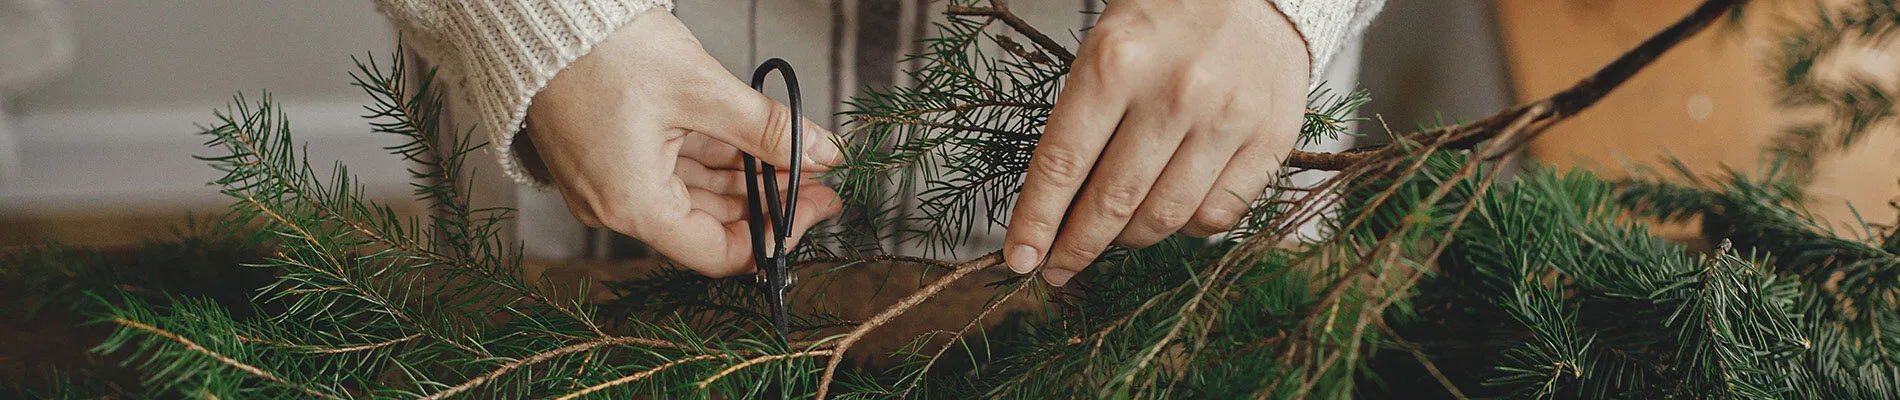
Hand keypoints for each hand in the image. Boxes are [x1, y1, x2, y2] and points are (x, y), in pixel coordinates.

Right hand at [526, 9, 843, 276]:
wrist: (537, 15)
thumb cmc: (602, 51)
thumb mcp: (703, 90)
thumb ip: (767, 129)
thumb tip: (823, 152)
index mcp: (632, 204)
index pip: (719, 252)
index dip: (778, 234)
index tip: (818, 204)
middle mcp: (615, 203)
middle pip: (710, 223)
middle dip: (769, 199)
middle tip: (819, 175)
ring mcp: (611, 178)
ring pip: (695, 193)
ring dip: (747, 177)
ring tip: (796, 154)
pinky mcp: (610, 152)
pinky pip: (673, 168)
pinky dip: (716, 158)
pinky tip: (755, 141)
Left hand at [1003, 0, 1308, 285]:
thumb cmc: (1167, 14)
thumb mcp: (1105, 43)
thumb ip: (1080, 118)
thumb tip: (1055, 206)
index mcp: (1116, 61)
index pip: (1062, 163)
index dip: (1037, 221)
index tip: (1021, 257)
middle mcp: (1174, 92)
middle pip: (1112, 202)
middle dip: (1076, 247)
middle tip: (1058, 267)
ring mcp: (1227, 118)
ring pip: (1165, 217)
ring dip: (1130, 239)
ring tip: (1115, 234)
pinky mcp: (1270, 138)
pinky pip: (1218, 215)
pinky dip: (1188, 227)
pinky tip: (1173, 210)